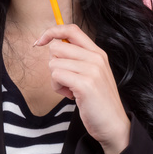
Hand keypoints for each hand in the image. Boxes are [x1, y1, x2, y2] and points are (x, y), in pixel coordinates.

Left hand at [34, 23, 130, 153]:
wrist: (113, 124)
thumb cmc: (97, 101)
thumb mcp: (91, 74)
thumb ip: (76, 59)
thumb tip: (52, 46)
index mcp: (97, 52)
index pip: (71, 29)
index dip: (52, 31)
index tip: (39, 42)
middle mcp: (96, 58)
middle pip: (57, 47)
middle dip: (54, 65)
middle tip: (66, 80)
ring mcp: (92, 70)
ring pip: (53, 63)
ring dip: (56, 80)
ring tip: (70, 90)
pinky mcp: (85, 83)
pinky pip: (56, 76)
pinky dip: (58, 88)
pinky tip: (71, 96)